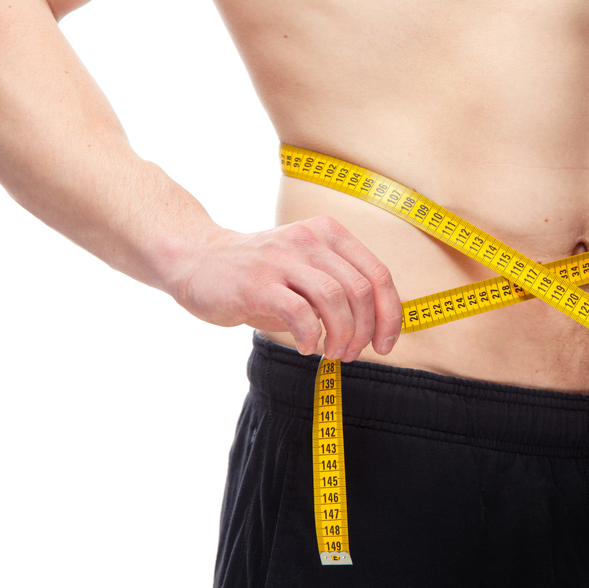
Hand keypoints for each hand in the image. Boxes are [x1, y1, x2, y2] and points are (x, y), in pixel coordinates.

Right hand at [172, 216, 402, 360]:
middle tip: (351, 353)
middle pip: (360, 290)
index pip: (378, 274)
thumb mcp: (308, 270)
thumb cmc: (263, 275)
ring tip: (332, 353)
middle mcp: (309, 239)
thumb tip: (378, 327)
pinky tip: (307, 347)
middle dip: (364, 331)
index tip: (386, 344)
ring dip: (341, 336)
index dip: (390, 315)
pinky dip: (311, 336)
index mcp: (329, 234)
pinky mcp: (257, 282)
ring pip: (334, 299)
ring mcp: (282, 258)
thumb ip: (341, 288)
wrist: (199, 260)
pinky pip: (299, 312)